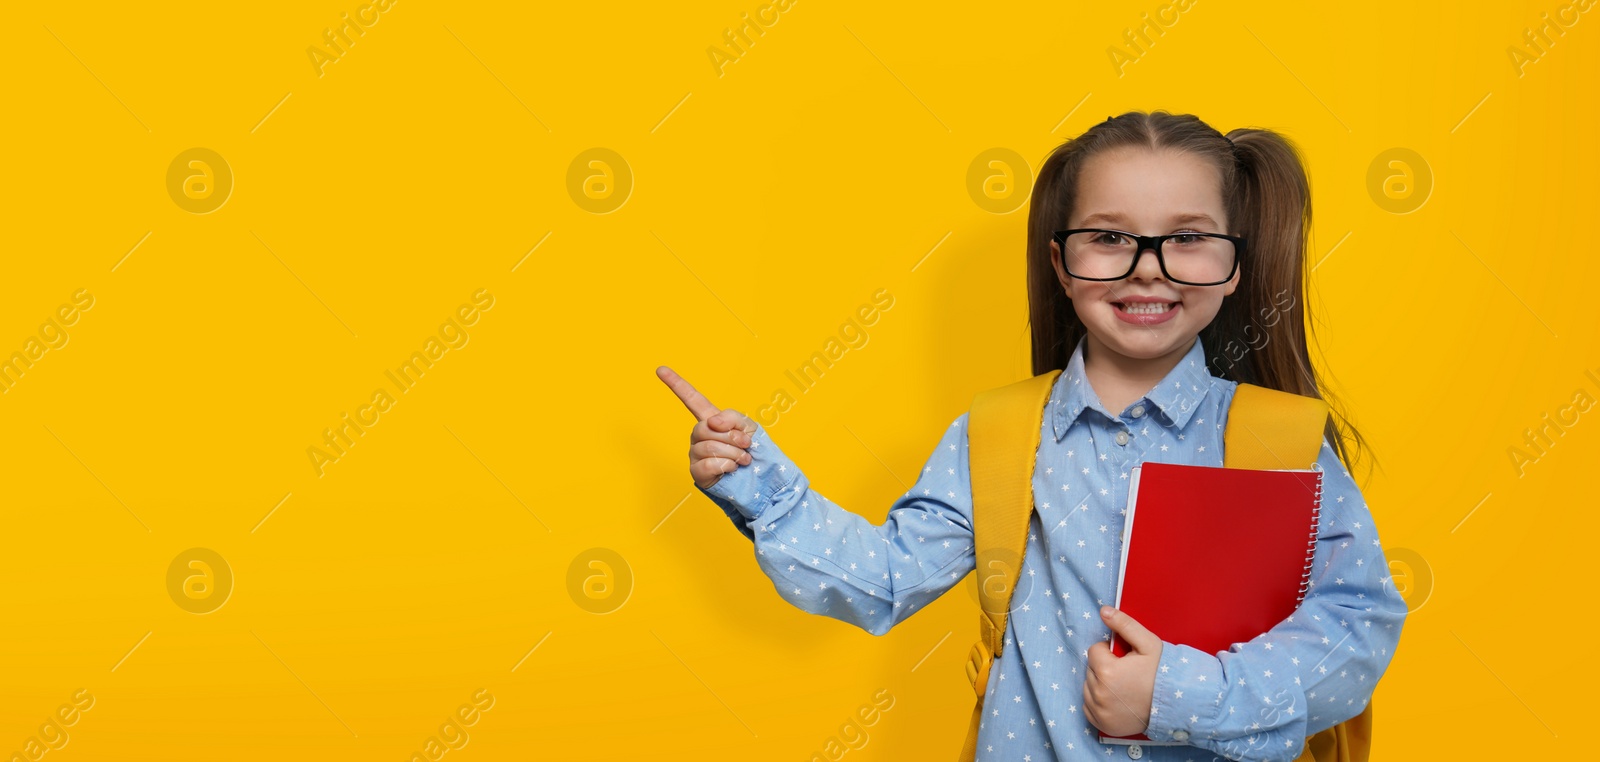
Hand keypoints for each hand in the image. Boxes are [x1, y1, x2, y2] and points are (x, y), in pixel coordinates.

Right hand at [657, 365, 756, 489]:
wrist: (761, 478)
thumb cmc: (752, 451)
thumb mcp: (748, 426)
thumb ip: (731, 417)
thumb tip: (712, 422)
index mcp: (710, 420)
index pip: (691, 398)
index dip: (676, 384)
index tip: (660, 369)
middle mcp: (699, 435)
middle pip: (705, 428)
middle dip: (731, 437)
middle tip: (746, 444)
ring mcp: (696, 454)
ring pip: (709, 446)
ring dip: (733, 453)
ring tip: (743, 459)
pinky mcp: (698, 473)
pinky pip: (707, 464)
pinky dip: (726, 466)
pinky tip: (732, 469)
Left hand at [1083, 605, 1161, 736]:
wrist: (1177, 705)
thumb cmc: (1162, 672)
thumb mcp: (1148, 644)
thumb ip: (1124, 624)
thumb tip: (1103, 611)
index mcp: (1107, 671)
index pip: (1094, 651)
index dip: (1109, 652)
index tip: (1124, 659)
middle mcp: (1099, 693)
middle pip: (1090, 669)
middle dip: (1104, 667)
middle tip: (1126, 673)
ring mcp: (1100, 711)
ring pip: (1088, 687)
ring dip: (1100, 684)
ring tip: (1122, 686)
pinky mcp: (1102, 724)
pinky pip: (1088, 707)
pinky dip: (1098, 702)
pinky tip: (1116, 699)